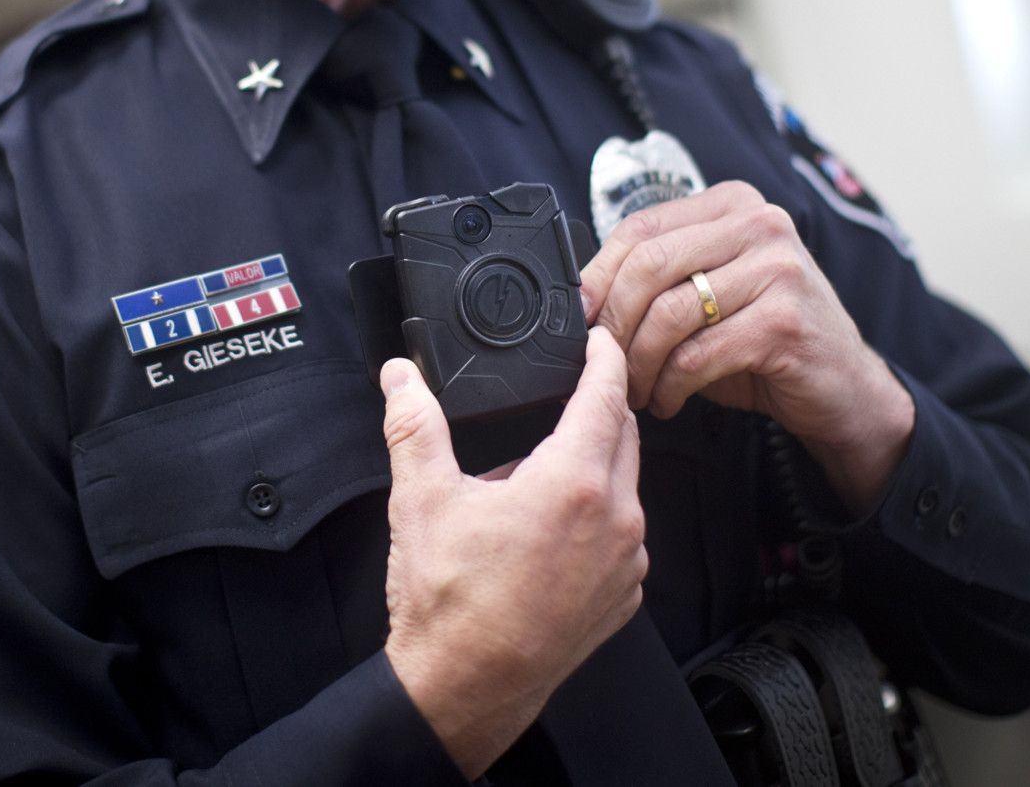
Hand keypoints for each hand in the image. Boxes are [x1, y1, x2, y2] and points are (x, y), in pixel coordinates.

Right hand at [381, 328, 646, 778]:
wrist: (466, 688)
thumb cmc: (450, 606)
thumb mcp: (422, 499)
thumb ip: (414, 424)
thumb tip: (402, 378)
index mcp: (573, 484)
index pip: (606, 395)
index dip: (604, 357)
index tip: (600, 340)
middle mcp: (616, 520)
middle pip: (624, 435)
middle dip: (599, 407)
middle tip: (565, 395)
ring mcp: (626, 562)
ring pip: (626, 486)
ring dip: (595, 465)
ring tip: (535, 476)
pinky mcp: (624, 596)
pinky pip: (625, 535)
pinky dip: (599, 516)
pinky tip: (551, 530)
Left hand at [580, 181, 913, 512]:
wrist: (842, 386)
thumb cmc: (765, 337)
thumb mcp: (709, 292)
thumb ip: (660, 279)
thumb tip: (583, 296)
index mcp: (733, 204)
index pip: (641, 227)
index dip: (598, 276)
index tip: (581, 317)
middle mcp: (759, 224)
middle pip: (648, 265)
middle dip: (614, 323)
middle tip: (605, 362)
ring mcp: (778, 270)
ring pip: (669, 313)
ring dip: (638, 363)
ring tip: (637, 388)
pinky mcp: (783, 322)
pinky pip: (696, 355)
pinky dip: (669, 386)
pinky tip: (668, 400)